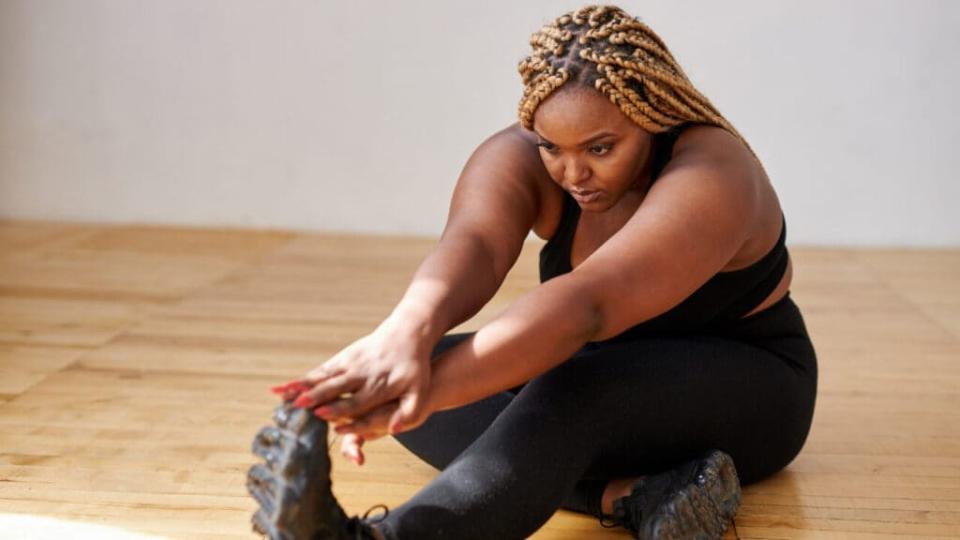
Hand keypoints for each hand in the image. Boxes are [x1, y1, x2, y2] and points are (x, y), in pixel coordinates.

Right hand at [274, 319, 433, 435]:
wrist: (407, 333)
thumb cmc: (414, 368)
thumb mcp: (419, 391)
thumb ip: (409, 412)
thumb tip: (394, 431)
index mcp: (379, 386)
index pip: (357, 401)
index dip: (340, 409)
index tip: (322, 414)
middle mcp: (361, 375)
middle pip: (336, 387)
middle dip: (316, 396)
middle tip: (298, 404)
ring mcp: (350, 364)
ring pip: (323, 377)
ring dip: (301, 386)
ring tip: (280, 395)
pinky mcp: (343, 357)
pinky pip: (321, 370)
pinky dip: (303, 379)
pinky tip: (286, 387)